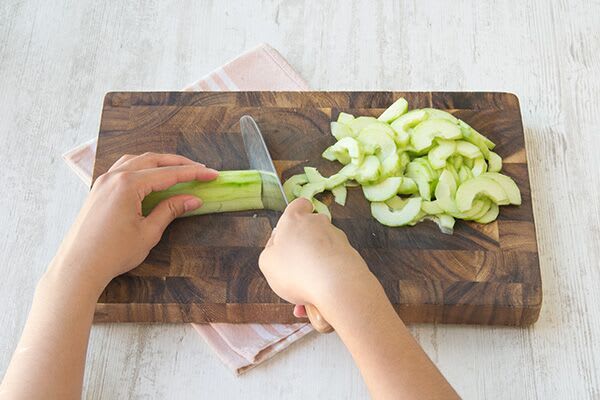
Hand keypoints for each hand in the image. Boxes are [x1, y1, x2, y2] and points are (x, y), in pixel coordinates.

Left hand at [50, 152, 217, 293]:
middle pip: (153, 160)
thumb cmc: (113, 253)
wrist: (79, 267)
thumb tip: (193, 199)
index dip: (194, 173)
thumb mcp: (149, 232)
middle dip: (179, 164)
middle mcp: (114, 176)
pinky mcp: (98, 189)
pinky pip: (123, 168)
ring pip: (137, 160)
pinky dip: (141, 167)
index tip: (212, 174)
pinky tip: (150, 175)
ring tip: (178, 170)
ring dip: (160, 162)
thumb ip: (171, 210)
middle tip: (201, 170)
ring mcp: (104, 181)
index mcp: (128, 184)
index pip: (169, 174)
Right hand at [258, 198, 376, 314]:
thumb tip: (277, 246)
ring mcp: (337, 237)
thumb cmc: (296, 271)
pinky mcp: (351, 252)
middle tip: (296, 266)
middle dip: (305, 244)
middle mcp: (318, 222)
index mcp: (295, 219)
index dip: (295, 215)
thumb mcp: (267, 263)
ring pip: (324, 246)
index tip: (290, 231)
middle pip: (311, 227)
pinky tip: (321, 292)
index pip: (299, 204)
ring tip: (308, 286)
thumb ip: (270, 251)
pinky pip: (335, 262)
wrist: (337, 284)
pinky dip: (329, 274)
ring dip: (317, 262)